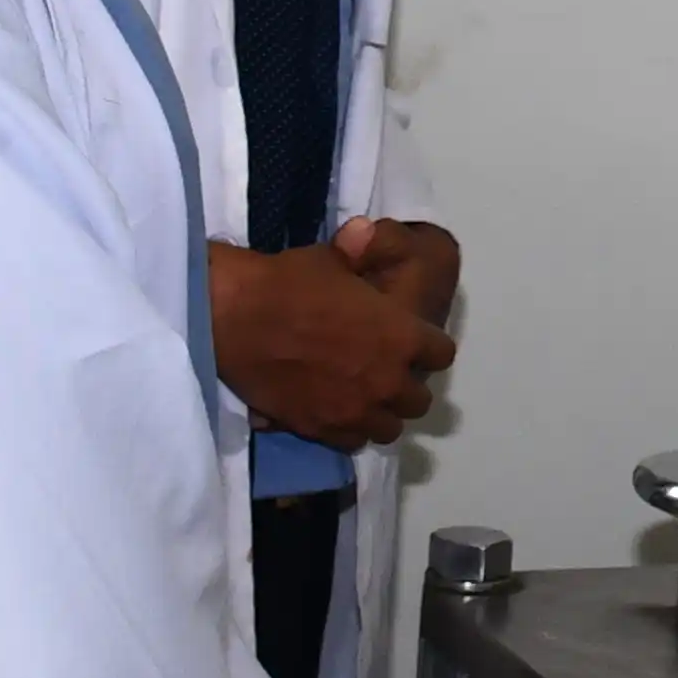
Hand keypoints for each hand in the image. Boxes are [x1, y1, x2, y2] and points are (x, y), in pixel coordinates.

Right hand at [210, 222, 456, 449]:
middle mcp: (387, 380)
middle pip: (419, 400)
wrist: (236, 316)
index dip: (427, 347)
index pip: (441, 354)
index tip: (412, 342)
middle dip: (406, 386)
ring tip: (362, 398)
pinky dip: (349, 429)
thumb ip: (362, 261)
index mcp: (402, 336)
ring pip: (389, 428)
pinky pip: (352, 442)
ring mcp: (355, 411)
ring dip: (381, 413)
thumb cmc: (290, 282)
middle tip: (385, 372)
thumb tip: (365, 235)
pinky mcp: (321, 429)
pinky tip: (334, 412)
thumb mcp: (336, 261)